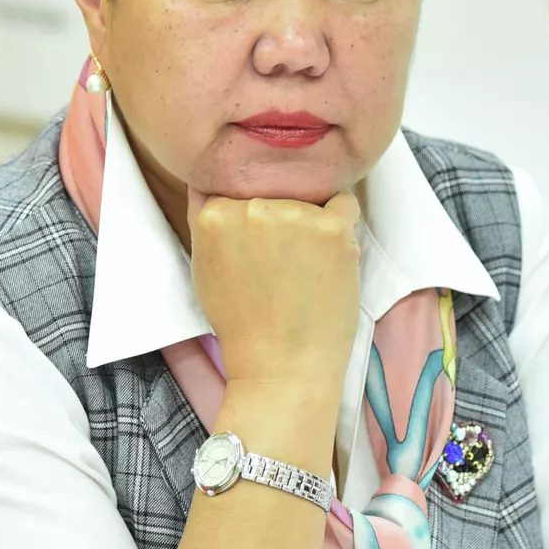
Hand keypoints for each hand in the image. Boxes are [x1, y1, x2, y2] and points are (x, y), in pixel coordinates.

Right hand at [186, 188, 361, 392]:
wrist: (281, 367)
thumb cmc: (243, 325)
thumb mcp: (204, 267)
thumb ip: (205, 220)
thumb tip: (207, 180)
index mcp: (215, 214)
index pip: (238, 187)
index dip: (253, 214)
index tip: (258, 243)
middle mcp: (252, 207)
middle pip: (274, 190)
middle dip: (281, 216)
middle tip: (282, 262)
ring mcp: (295, 215)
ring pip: (309, 197)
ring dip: (311, 222)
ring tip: (304, 268)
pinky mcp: (333, 228)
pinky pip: (344, 203)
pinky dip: (342, 222)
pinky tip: (330, 255)